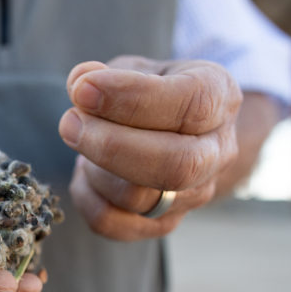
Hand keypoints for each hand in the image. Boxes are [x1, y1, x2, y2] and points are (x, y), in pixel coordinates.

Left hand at [59, 57, 242, 240]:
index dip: (132, 99)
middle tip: (69, 124)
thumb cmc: (152, 94)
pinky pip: (113, 223)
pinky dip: (86, 197)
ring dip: (94, 169)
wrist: (178, 133)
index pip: (190, 105)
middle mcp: (217, 152)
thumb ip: (106, 74)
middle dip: (111, 147)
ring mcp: (194, 194)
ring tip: (83, 140)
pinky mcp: (163, 223)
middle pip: (176, 166)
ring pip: (138, 198)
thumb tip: (81, 85)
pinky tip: (83, 172)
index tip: (83, 90)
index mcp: (220, 98)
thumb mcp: (136, 68)